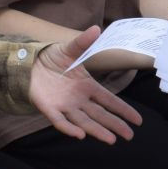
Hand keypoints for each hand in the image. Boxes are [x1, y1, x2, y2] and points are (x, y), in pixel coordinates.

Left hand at [28, 30, 143, 142]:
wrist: (30, 62)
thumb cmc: (54, 57)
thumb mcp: (70, 48)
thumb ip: (83, 42)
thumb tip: (97, 29)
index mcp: (88, 86)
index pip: (109, 100)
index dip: (123, 110)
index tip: (137, 120)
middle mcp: (80, 100)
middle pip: (100, 115)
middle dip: (115, 125)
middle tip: (129, 136)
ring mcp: (65, 106)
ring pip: (84, 121)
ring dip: (97, 130)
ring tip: (110, 140)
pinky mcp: (50, 109)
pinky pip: (60, 121)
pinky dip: (69, 129)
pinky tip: (80, 135)